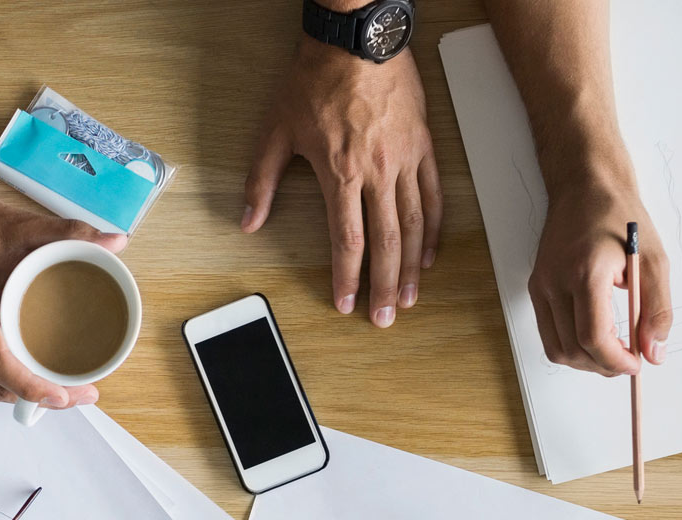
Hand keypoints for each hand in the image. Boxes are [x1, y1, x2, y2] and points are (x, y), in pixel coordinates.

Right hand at [0, 185, 128, 406]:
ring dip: (21, 397)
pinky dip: (0, 387)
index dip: (30, 386)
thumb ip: (69, 232)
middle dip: (39, 398)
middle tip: (80, 394)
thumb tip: (117, 241)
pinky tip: (24, 381)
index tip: (63, 396)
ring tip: (59, 391)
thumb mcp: (20, 224)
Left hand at [244, 40, 440, 327]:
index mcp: (341, 173)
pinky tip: (427, 254)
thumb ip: (261, 180)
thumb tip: (248, 222)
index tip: (347, 302)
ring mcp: (405, 161)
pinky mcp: (422, 148)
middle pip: (385, 244)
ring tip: (409, 297)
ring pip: (413, 226)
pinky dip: (432, 229)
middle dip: (384, 286)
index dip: (348, 278)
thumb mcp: (276, 129)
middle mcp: (377, 173)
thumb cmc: (317, 78)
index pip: (348, 240)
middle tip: (384, 317)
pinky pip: (432, 196)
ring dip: (410, 267)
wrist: (357, 39)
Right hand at [531, 169, 671, 375]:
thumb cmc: (620, 216)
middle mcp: (556, 281)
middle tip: (628, 359)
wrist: (586, 186)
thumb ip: (657, 310)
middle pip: (573, 350)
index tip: (636, 364)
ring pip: (557, 348)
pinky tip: (594, 336)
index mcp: (586, 272)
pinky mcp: (536, 287)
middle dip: (603, 365)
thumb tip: (654, 351)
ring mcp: (541, 285)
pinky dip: (572, 345)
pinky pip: (549, 333)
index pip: (593, 337)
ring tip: (612, 350)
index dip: (616, 360)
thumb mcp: (654, 261)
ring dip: (586, 361)